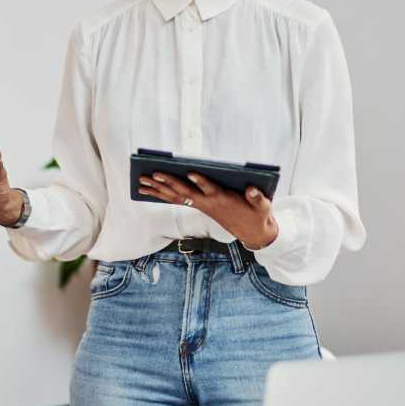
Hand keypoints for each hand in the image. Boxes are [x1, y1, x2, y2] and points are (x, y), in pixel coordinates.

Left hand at [139, 172, 277, 248]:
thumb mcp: (263, 206)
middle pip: (186, 192)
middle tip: (153, 174)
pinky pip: (177, 200)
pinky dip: (162, 194)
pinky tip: (150, 190)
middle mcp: (208, 203)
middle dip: (169, 183)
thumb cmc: (257, 215)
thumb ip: (257, 197)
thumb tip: (253, 189)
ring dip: (158, 190)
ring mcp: (202, 205)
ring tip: (142, 181)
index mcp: (224, 200)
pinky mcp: (199, 206)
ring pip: (176, 197)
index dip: (201, 181)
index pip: (211, 189)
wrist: (252, 233)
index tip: (191, 172)